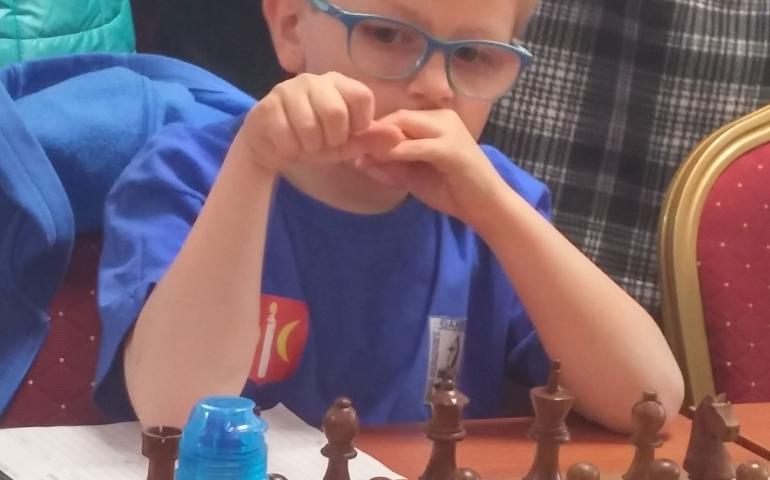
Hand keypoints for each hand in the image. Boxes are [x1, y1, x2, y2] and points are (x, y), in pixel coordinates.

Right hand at [233, 72, 403, 173]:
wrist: (271, 146)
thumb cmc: (315, 140)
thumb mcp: (347, 143)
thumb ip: (372, 139)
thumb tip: (398, 136)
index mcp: (339, 83)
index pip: (362, 97)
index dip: (359, 124)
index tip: (348, 134)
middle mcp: (314, 80)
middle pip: (336, 112)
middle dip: (332, 139)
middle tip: (324, 142)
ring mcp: (287, 89)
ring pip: (309, 126)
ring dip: (310, 147)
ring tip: (305, 144)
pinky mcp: (267, 105)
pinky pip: (286, 136)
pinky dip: (290, 150)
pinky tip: (287, 144)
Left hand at [354, 109, 510, 225]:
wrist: (486, 207)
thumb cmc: (451, 191)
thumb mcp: (412, 176)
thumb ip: (388, 166)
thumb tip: (358, 160)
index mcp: (436, 121)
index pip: (397, 117)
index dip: (373, 129)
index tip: (351, 144)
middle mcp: (443, 119)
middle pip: (398, 116)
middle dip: (372, 131)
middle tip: (349, 146)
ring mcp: (449, 131)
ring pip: (405, 124)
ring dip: (380, 138)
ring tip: (359, 152)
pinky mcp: (451, 149)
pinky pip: (416, 146)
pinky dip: (396, 152)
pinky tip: (379, 159)